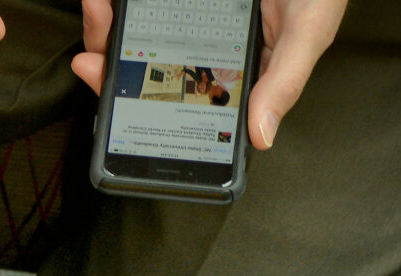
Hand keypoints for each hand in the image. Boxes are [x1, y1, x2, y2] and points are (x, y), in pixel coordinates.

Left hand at [73, 0, 345, 147]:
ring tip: (97, 11)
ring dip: (107, 28)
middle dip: (113, 67)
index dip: (145, 108)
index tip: (118, 107)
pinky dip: (117, 3)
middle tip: (91, 63)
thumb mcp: (309, 31)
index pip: (181, 100)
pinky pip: (140, 3)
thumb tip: (261, 138)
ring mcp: (187, 17)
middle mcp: (204, 48)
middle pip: (146, 68)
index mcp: (230, 71)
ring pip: (134, 33)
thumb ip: (285, 81)